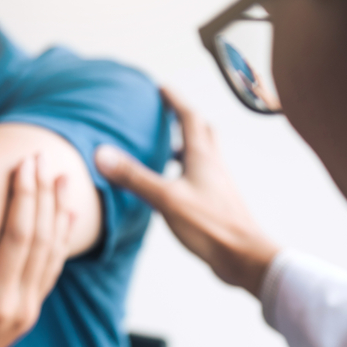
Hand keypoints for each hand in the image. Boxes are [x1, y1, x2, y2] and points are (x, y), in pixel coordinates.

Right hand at [0, 154, 74, 346]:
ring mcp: (27, 311)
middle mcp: (19, 307)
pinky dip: (60, 240)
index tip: (25, 163)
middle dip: (43, 195)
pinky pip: (51, 269)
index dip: (24, 198)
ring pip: (53, 253)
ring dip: (58, 214)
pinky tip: (64, 219)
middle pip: (41, 239)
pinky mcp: (26, 313)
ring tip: (63, 179)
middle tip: (45, 157)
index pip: (19, 239)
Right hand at [95, 88, 279, 296]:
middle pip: (202, 132)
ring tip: (166, 148)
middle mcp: (213, 166)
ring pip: (203, 156)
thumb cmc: (210, 226)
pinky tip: (173, 187)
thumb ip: (134, 177)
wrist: (243, 257)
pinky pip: (201, 178)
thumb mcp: (165, 198)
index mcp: (202, 157)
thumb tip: (102, 154)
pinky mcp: (217, 203)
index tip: (160, 88)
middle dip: (185, 119)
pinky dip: (186, 172)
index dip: (174, 101)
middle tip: (167, 113)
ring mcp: (217, 185)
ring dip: (186, 146)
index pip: (189, 117)